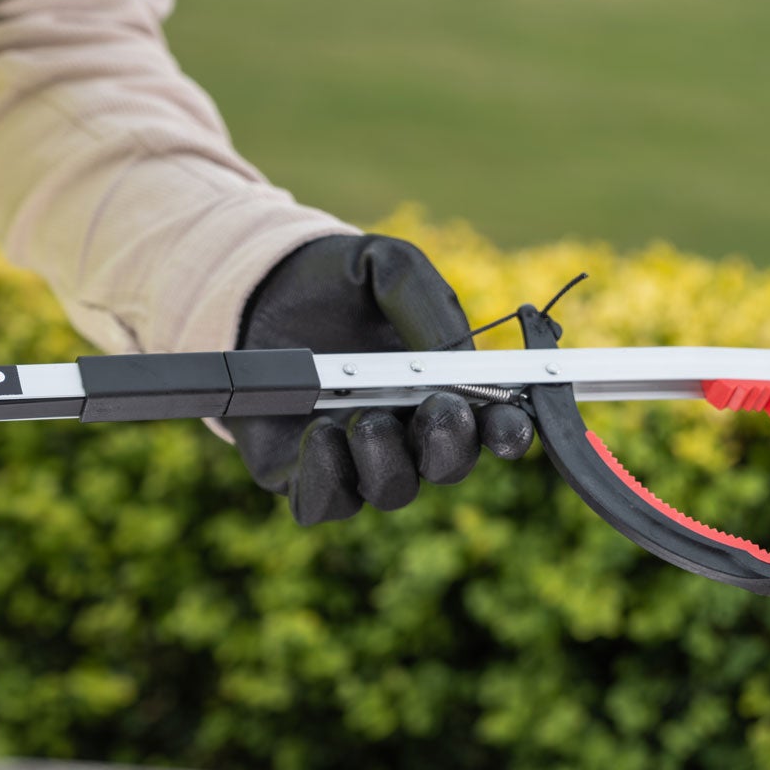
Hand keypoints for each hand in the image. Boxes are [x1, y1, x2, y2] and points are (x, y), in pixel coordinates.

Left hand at [225, 235, 532, 523]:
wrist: (261, 289)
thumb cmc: (337, 281)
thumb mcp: (387, 266)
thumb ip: (427, 305)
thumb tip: (455, 361)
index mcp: (443, 388)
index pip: (493, 425)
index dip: (509, 432)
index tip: (507, 424)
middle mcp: (406, 431)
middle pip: (447, 466)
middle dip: (451, 444)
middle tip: (438, 408)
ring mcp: (356, 458)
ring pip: (391, 490)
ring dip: (388, 458)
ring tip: (367, 416)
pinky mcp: (302, 473)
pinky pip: (324, 503)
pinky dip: (328, 475)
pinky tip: (320, 431)